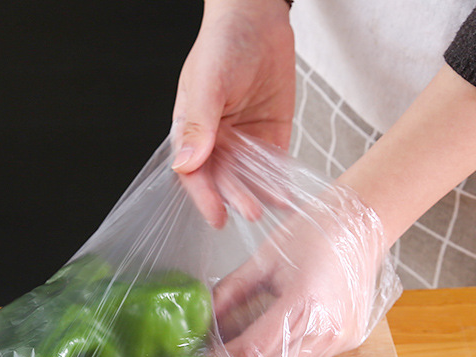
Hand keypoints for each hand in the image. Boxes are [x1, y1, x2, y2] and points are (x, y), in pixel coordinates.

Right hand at [171, 0, 294, 226]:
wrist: (258, 18)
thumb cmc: (223, 44)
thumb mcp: (207, 83)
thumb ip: (198, 125)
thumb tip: (186, 165)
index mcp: (191, 133)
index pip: (194, 175)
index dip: (204, 198)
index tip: (217, 217)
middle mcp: (216, 144)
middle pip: (225, 180)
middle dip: (237, 197)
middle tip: (252, 212)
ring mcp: (243, 143)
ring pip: (249, 178)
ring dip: (260, 194)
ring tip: (274, 206)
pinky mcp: (270, 137)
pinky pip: (274, 166)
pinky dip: (281, 182)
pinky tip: (288, 196)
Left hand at [211, 188, 399, 356]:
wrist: (363, 227)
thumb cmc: (313, 234)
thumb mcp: (264, 258)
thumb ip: (230, 291)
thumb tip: (202, 318)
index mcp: (305, 302)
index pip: (255, 348)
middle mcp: (326, 329)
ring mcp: (338, 341)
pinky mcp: (345, 344)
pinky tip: (266, 350)